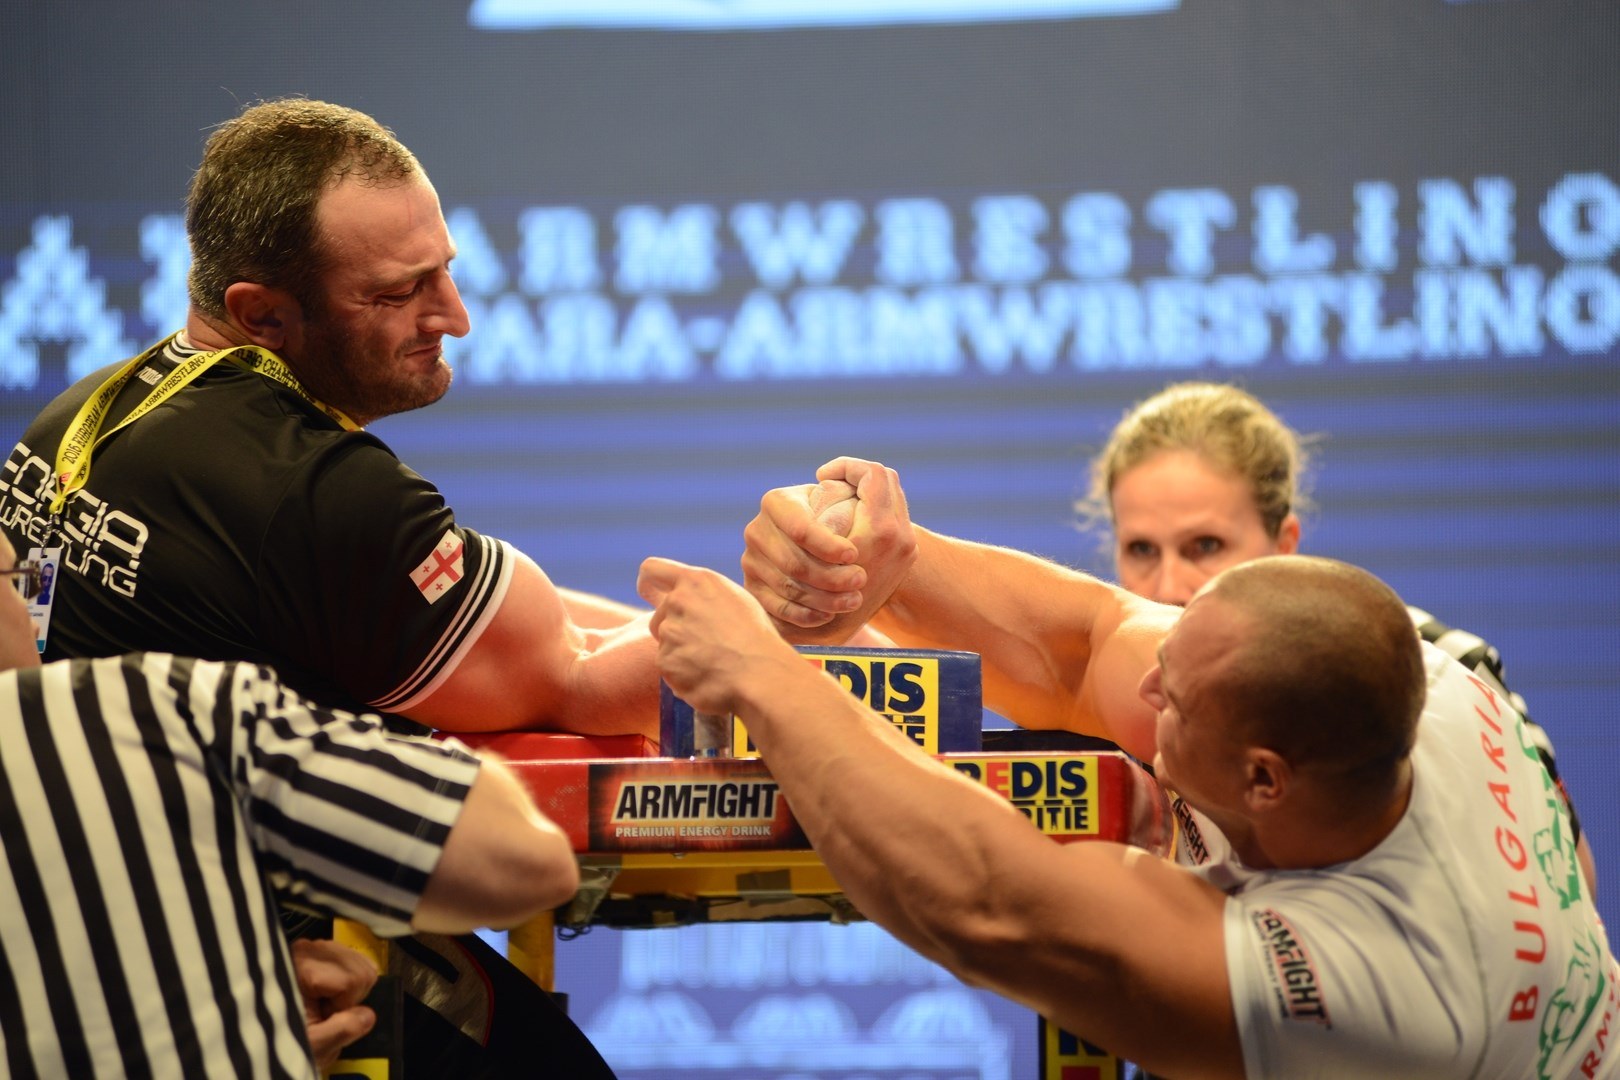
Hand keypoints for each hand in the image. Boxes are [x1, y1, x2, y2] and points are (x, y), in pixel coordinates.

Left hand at [291, 938, 378, 1069]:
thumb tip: (366, 1015)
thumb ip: (340, 1030)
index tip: (322, 1019)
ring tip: (322, 1005)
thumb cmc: (288, 1042)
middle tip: (323, 1013)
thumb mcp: (313, 1045)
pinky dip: (351, 983)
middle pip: (360, 969)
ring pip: (362, 965)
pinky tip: (328, 995)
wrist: (273, 1039)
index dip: (344, 1006)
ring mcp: (318, 947)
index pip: (350, 980)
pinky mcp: (325, 950)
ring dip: (350, 990)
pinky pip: (359, 963)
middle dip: (350, 996)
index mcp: (301, 965)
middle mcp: (309, 948)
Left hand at [638, 556, 794, 716]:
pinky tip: (709, 676)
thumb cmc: (755, 635)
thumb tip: (690, 600)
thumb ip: (703, 595)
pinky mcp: (666, 661)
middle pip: (659, 616)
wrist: (760, 671)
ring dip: (682, 653)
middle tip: (704, 644)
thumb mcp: (734, 598)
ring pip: (666, 644)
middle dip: (674, 629)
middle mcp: (677, 601)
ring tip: (714, 661)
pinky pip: (670, 668)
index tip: (647, 592)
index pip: (652, 570)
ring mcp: (669, 632)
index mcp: (696, 581)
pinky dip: (684, 675)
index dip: (647, 583)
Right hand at [740, 458, 915, 641]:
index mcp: (778, 502)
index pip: (800, 528)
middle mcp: (757, 529)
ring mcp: (751, 561)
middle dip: (832, 577)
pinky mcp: (753, 590)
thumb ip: (857, 485)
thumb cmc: (839, 521)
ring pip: (789, 588)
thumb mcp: (844, 497)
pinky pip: (778, 609)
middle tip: (860, 581)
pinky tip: (829, 615)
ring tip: (854, 600)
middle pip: (795, 563)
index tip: (854, 554)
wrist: (814, 555)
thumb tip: (861, 483)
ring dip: (826, 599)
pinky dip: (806, 614)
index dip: (828, 545)